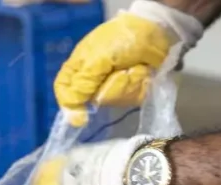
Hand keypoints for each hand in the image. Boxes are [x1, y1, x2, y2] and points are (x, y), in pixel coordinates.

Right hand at [54, 0, 202, 126]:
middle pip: (95, 101)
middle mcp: (94, 81)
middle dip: (111, 87)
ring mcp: (114, 87)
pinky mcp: (131, 91)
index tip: (81, 117)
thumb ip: (84, 83)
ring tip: (134, 67)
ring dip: (128, 83)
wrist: (155, 31)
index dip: (70, 106)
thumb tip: (71, 114)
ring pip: (115, 100)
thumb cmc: (122, 39)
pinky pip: (132, 98)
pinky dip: (140, 84)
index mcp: (79, 69)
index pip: (65, 93)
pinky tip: (143, 72)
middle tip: (121, 70)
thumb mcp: (98, 57)